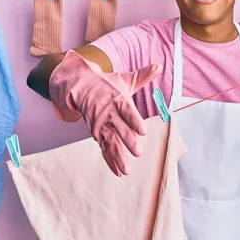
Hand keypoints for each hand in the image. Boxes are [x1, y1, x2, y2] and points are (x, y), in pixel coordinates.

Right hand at [49, 50, 161, 175]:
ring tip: (127, 170)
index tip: (142, 130)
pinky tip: (117, 172)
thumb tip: (159, 66)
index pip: (127, 111)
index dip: (134, 121)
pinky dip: (110, 161)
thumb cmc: (107, 85)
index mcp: (117, 100)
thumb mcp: (125, 79)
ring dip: (118, 157)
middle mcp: (108, 114)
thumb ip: (143, 76)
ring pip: (111, 142)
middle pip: (119, 129)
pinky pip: (104, 149)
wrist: (80, 88)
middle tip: (138, 151)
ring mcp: (101, 126)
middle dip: (128, 141)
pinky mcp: (97, 134)